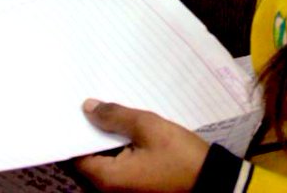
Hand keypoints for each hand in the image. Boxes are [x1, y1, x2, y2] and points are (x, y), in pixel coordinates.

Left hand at [73, 99, 208, 192]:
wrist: (212, 180)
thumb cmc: (180, 156)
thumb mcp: (148, 128)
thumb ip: (116, 116)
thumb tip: (87, 108)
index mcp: (107, 178)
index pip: (76, 155)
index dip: (75, 131)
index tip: (74, 109)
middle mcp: (110, 189)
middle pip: (89, 158)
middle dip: (90, 132)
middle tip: (91, 103)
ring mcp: (124, 189)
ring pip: (104, 161)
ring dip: (106, 139)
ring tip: (108, 110)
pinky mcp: (136, 185)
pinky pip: (118, 165)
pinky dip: (118, 148)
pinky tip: (125, 128)